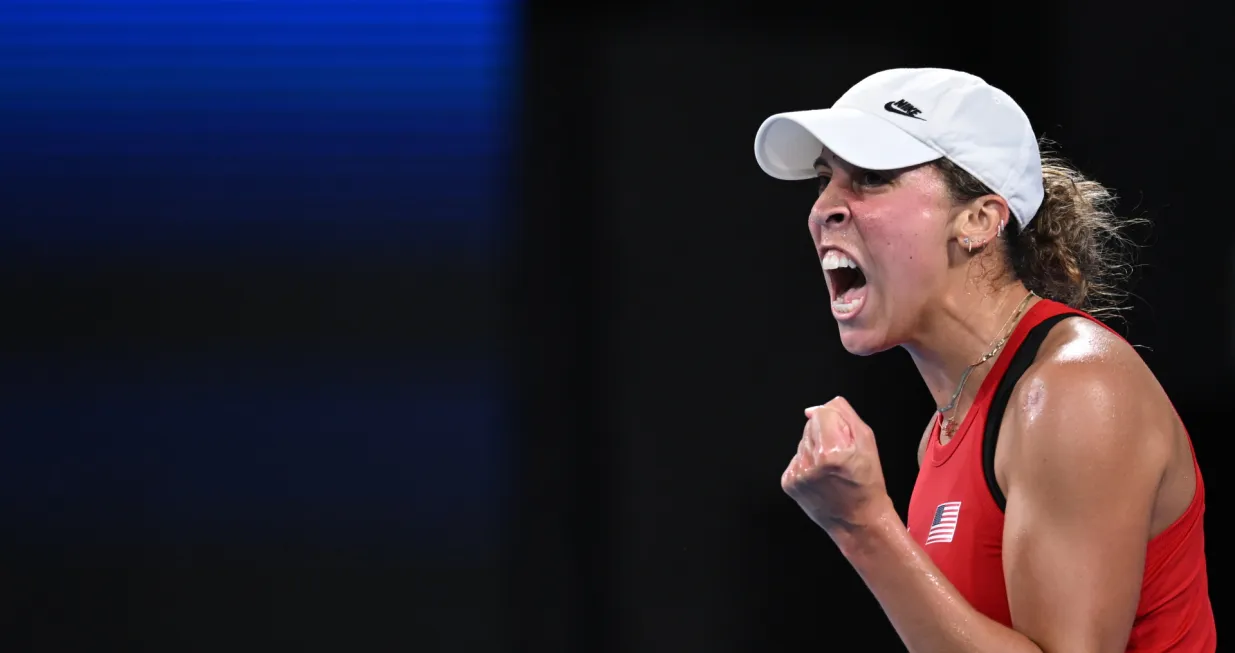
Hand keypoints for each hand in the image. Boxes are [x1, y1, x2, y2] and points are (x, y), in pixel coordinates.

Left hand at [781, 397, 891, 532]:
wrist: (859, 521)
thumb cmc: (867, 482)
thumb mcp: (867, 441)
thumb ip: (842, 415)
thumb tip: (811, 410)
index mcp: (832, 453)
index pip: (822, 413)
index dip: (836, 423)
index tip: (845, 442)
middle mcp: (811, 464)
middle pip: (810, 427)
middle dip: (825, 436)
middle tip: (840, 458)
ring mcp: (798, 475)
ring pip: (802, 443)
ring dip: (815, 451)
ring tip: (831, 470)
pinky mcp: (789, 484)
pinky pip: (796, 460)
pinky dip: (807, 465)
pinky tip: (821, 478)